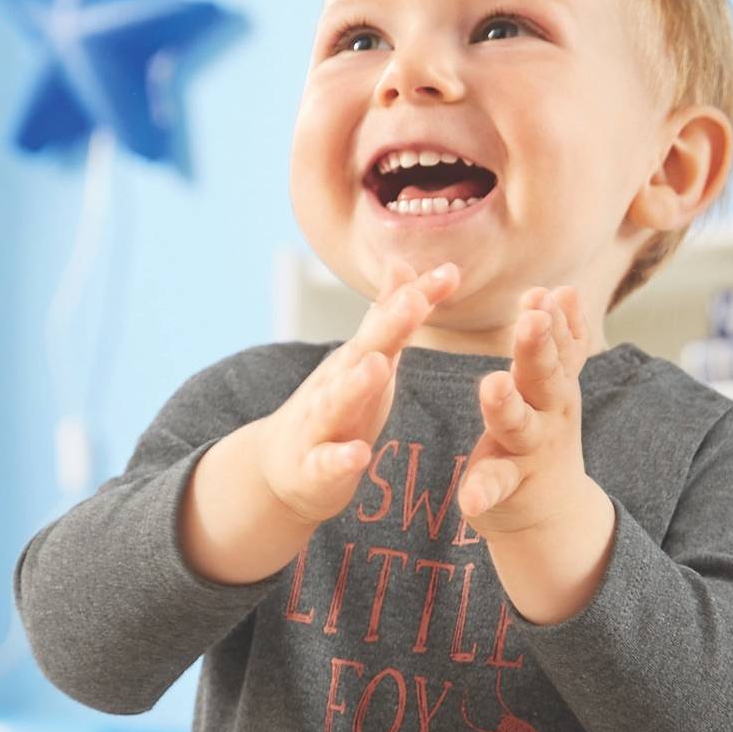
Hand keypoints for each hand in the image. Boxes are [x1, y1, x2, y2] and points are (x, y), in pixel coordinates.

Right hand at [256, 255, 459, 523]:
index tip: (450, 274)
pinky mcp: (314, 468)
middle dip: (388, 326)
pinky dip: (342, 458)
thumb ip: (386, 316)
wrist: (281, 468)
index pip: (388, 322)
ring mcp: (321, 425)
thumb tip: (402, 263)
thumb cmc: (337, 408)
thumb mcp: (365, 360)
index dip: (417, 298)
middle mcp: (336, 385)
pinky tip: (359, 455)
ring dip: (356, 384)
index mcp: (357, 360)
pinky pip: (327, 463)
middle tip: (414, 301)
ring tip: (378, 366)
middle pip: (363, 352)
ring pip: (338, 401)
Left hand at [461, 285, 595, 532]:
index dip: (553, 320)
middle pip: (544, 375)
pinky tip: (469, 500)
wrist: (554, 507)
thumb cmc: (544, 429)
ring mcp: (529, 449)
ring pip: (520, 425)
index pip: (556, 344)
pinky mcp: (508, 485)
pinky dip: (482, 491)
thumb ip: (559, 340)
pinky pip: (495, 486)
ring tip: (492, 384)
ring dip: (507, 405)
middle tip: (532, 319)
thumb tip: (564, 289)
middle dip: (538, 346)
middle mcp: (548, 412)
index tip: (546, 293)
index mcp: (551, 381)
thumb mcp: (554, 382)